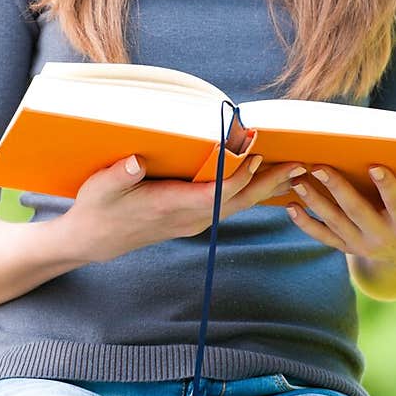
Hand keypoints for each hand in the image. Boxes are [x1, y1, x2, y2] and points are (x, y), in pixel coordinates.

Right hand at [64, 153, 310, 263]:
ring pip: (238, 205)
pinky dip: (252, 193)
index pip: (214, 193)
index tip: (255, 154)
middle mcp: (189, 218)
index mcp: (170, 207)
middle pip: (238, 201)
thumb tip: (136, 162)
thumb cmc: (96, 209)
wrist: (94, 241)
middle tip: (301, 165)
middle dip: (269, 183)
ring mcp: (194, 221)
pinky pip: (230, 206)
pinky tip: (268, 184)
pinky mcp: (193, 218)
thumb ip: (119, 175)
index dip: (237, 175)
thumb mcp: (99, 189)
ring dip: (267, 188)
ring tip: (295, 171)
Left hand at [285, 163, 395, 272]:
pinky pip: (324, 236)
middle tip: (320, 167)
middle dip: (338, 189)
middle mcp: (383, 236)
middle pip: (357, 212)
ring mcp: (363, 244)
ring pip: (335, 223)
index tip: (375, 166)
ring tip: (299, 181)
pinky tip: (290, 207)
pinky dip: (306, 224)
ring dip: (315, 202)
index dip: (387, 186)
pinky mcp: (348, 247)